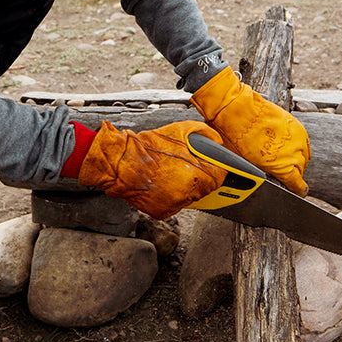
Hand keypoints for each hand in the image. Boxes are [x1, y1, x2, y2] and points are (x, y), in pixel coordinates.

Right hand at [77, 121, 226, 219]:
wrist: (122, 162)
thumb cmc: (148, 147)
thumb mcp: (180, 129)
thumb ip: (204, 133)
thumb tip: (217, 141)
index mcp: (196, 174)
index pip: (220, 176)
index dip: (218, 169)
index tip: (216, 167)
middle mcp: (188, 193)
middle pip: (206, 188)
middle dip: (202, 177)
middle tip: (188, 166)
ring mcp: (175, 204)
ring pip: (190, 197)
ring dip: (187, 187)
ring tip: (172, 173)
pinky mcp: (162, 212)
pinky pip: (175, 204)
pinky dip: (172, 196)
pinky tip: (163, 183)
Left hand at [190, 66, 309, 194]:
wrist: (238, 109)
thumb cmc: (237, 136)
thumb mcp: (246, 163)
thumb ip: (262, 173)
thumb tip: (265, 176)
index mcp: (283, 167)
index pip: (298, 185)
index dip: (298, 190)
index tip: (298, 191)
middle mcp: (294, 153)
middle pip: (301, 169)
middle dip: (294, 173)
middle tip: (285, 173)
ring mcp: (297, 138)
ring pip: (304, 155)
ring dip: (297, 159)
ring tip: (285, 158)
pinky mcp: (296, 124)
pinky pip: (303, 141)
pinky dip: (298, 145)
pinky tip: (289, 146)